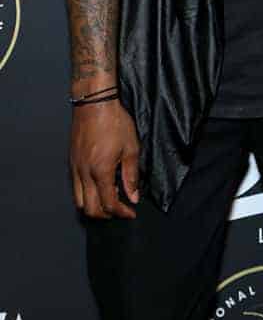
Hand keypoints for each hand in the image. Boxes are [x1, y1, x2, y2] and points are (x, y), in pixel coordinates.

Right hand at [70, 100, 139, 218]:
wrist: (94, 104)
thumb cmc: (115, 122)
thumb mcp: (131, 148)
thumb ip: (131, 175)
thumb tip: (133, 196)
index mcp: (101, 172)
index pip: (109, 204)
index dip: (121, 212)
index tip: (131, 212)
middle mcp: (84, 174)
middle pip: (90, 209)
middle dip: (106, 215)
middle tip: (119, 211)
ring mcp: (75, 168)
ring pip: (79, 201)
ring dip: (93, 207)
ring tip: (108, 201)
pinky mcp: (71, 162)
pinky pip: (75, 187)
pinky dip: (85, 194)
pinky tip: (98, 186)